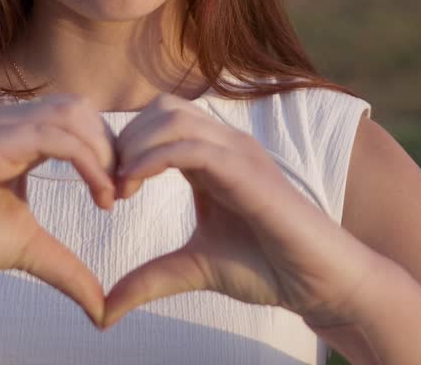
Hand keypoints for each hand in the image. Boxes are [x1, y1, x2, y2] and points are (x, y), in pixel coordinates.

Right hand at [0, 95, 115, 324]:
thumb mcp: (28, 249)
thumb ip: (67, 268)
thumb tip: (103, 309)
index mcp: (18, 135)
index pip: (78, 119)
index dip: (108, 150)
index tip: (122, 194)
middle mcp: (7, 122)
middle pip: (79, 108)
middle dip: (111, 147)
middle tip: (122, 192)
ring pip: (70, 114)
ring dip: (102, 152)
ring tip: (110, 194)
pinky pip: (51, 136)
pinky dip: (85, 160)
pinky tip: (98, 194)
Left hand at [103, 93, 383, 328]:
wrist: (318, 283)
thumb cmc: (266, 268)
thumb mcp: (192, 269)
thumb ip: (149, 279)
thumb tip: (103, 310)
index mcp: (213, 158)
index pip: (159, 122)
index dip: (125, 146)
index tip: (105, 188)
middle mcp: (227, 146)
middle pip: (162, 109)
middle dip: (126, 140)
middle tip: (108, 185)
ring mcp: (240, 153)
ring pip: (174, 118)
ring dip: (136, 146)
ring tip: (119, 188)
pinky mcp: (248, 172)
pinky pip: (194, 147)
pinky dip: (155, 158)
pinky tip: (133, 184)